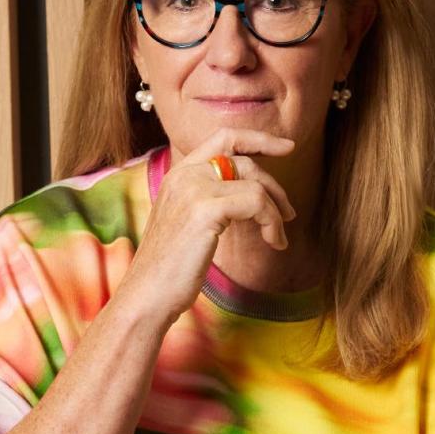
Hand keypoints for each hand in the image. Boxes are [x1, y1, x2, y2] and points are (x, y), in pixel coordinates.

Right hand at [117, 128, 298, 326]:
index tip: (287, 146)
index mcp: (178, 174)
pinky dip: (272, 222)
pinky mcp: (204, 209)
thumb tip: (250, 195)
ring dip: (275, 212)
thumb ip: (209, 200)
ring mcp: (193, 189)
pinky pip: (257, 202)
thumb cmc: (169, 270)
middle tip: (289, 214)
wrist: (145, 295)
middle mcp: (184, 175)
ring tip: (277, 237)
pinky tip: (273, 243)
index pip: (224, 138)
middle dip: (274, 186)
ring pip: (255, 184)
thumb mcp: (187, 224)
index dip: (258, 139)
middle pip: (245, 161)